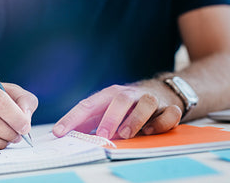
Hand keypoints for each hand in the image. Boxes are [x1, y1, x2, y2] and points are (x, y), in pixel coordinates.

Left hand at [52, 83, 181, 139]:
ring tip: (126, 134)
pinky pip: (170, 112)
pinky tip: (151, 131)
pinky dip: (162, 122)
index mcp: (109, 95)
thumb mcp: (105, 111)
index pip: (87, 105)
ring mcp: (150, 100)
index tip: (59, 132)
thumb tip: (65, 136)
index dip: (72, 118)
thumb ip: (88, 123)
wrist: (161, 92)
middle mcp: (129, 95)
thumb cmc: (126, 106)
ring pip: (146, 103)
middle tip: (102, 134)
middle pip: (119, 99)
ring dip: (136, 119)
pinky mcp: (168, 107)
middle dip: (110, 117)